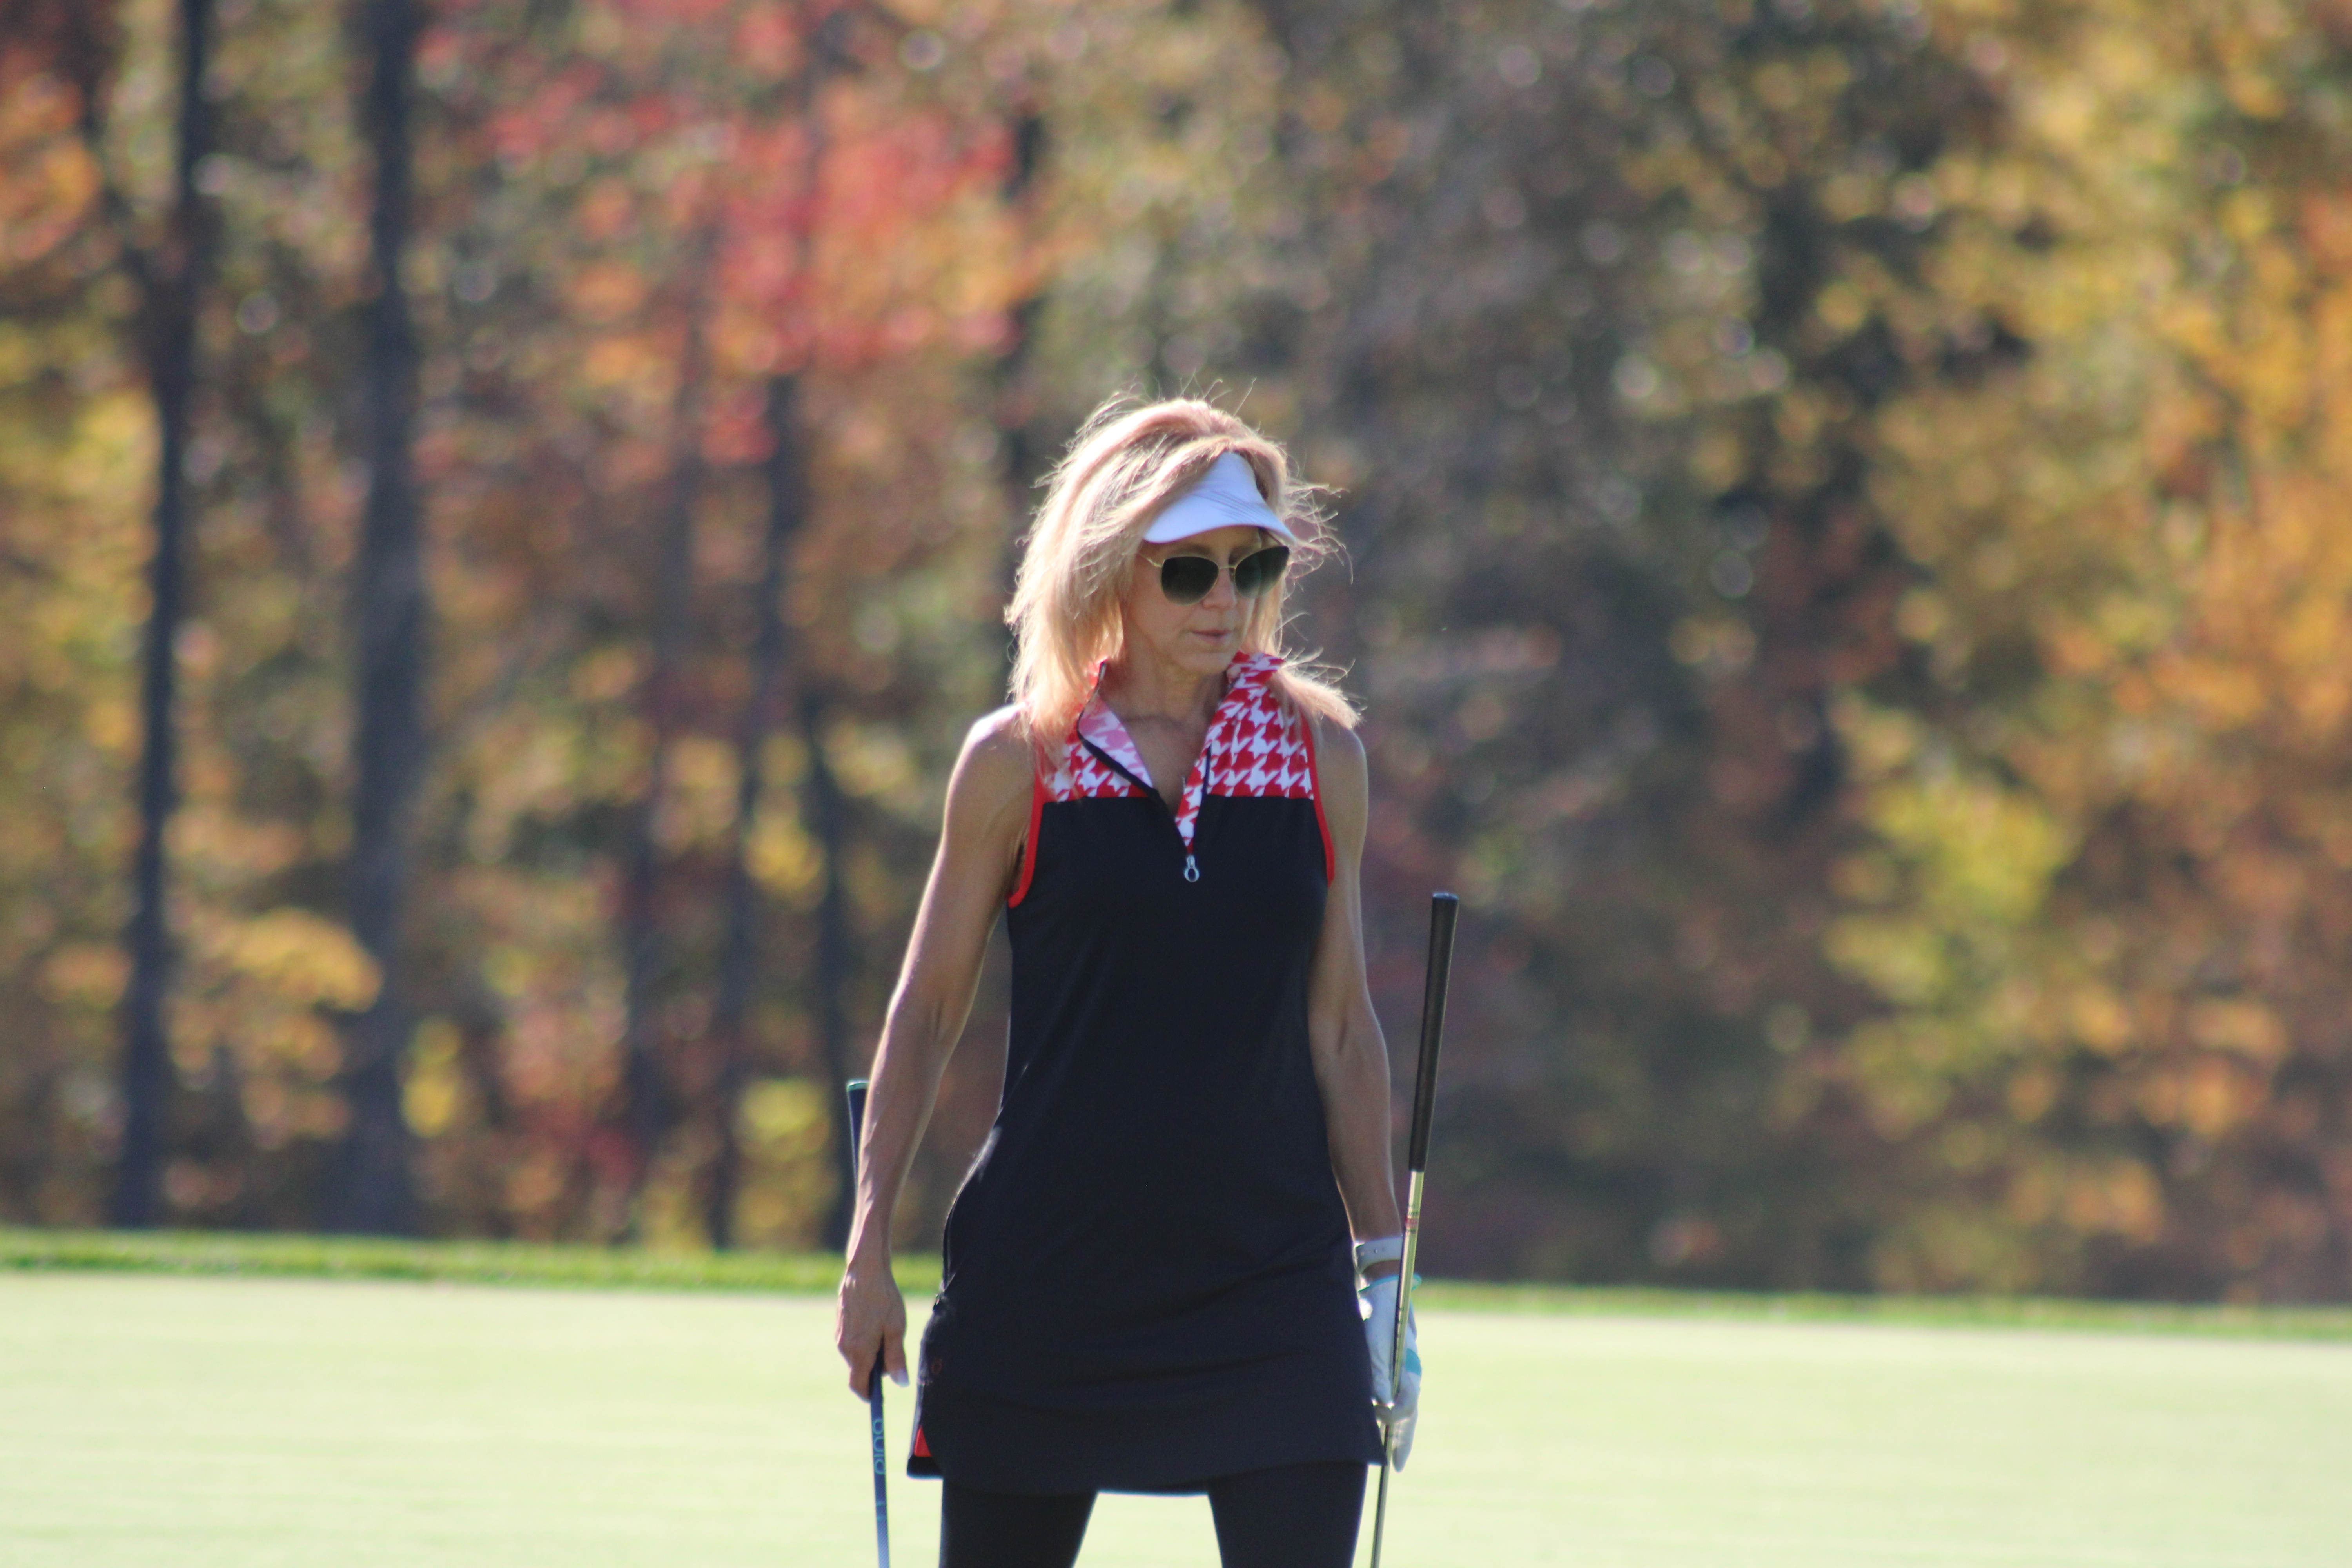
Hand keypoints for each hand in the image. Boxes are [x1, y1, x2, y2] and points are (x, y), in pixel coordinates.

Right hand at [834, 1249, 908, 1398]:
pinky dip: (863, 1340)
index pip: (858, 1386)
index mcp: (859, 1351)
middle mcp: (844, 1346)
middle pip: (859, 1370)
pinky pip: (851, 1341)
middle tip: (892, 1349)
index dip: (869, 1395)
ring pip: (855, 1355)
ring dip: (869, 1352)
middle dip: (874, 1369)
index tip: (880, 1397)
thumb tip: (901, 1384)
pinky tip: (875, 1320)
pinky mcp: (839, 1324)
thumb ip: (896, 1358)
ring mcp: (839, 1335)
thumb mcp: (896, 1329)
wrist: (865, 1270)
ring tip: (885, 1330)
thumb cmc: (884, 1298)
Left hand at [1358, 1271, 1421, 1468]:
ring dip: (1400, 1430)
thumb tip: (1382, 1404)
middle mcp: (1411, 1372)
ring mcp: (1406, 1370)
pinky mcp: (1397, 1367)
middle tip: (1397, 1464)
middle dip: (1403, 1439)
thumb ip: (1378, 1373)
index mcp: (1409, 1367)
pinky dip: (1396, 1415)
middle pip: (1410, 1412)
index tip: (1381, 1431)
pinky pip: (1400, 1397)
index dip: (1396, 1425)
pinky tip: (1388, 1427)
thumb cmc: (1377, 1315)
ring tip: (1395, 1455)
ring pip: (1406, 1407)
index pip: (1405, 1405)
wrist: (1386, 1289)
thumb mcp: (1373, 1343)